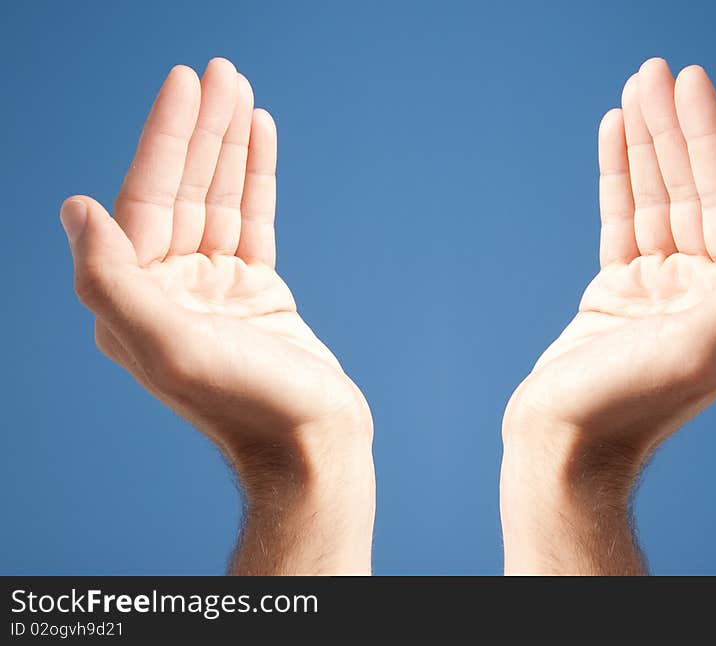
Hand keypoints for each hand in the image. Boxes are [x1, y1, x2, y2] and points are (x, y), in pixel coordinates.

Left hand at [60, 60, 373, 573]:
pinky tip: (260, 137)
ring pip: (217, 199)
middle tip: (221, 72)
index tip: (186, 85)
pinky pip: (251, 221)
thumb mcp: (170, 346)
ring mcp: (213, 287)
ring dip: (228, 144)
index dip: (166, 139)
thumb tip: (75, 207)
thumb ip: (114, 280)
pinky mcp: (255, 290)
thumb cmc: (245, 404)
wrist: (310, 444)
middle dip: (201, 130)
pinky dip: (255, 179)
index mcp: (135, 299)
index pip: (145, 200)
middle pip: (182, 190)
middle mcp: (167, 288)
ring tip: (242, 90)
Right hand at [500, 58, 715, 573]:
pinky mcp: (620, 291)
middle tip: (654, 71)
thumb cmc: (629, 405)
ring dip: (647, 144)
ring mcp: (662, 287)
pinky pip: (623, 221)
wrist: (564, 445)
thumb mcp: (705, 347)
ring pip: (657, 199)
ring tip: (633, 91)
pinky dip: (620, 178)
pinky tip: (615, 137)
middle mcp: (708, 289)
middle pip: (692, 190)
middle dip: (675, 129)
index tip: (688, 84)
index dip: (709, 138)